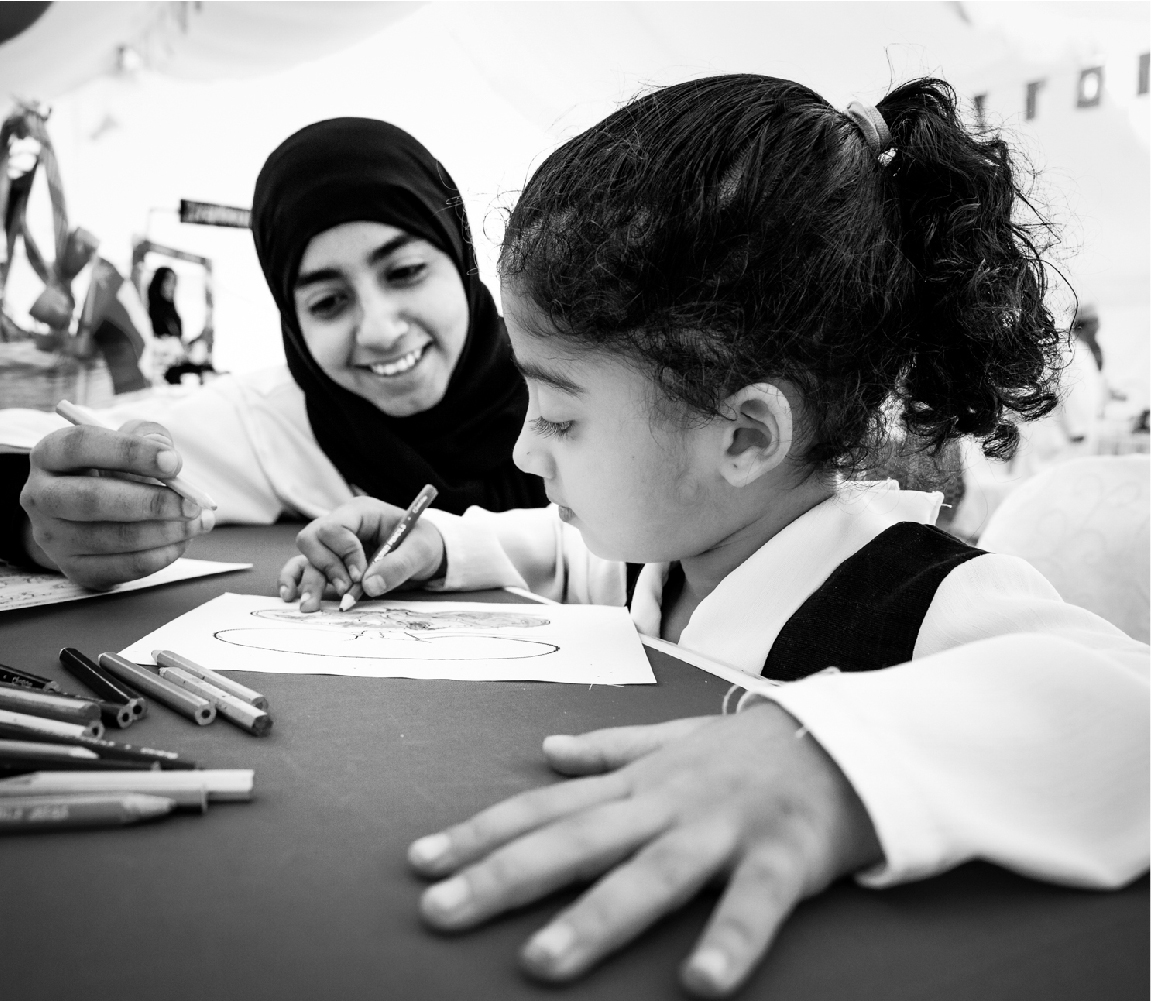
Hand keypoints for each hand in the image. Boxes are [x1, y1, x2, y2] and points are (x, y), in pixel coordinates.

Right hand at [20, 420, 212, 589]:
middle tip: (192, 504)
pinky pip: (124, 566)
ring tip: (197, 522)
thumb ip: (147, 437)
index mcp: (49, 454)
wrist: (88, 518)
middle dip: (151, 502)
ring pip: (113, 538)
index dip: (130, 452)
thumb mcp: (127, 444)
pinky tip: (181, 540)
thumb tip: (166, 452)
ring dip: (165, 531)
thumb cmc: (113, 471)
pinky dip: (161, 554)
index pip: (81, 445)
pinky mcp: (75, 568)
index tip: (173, 462)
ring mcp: (53, 537)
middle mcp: (40, 496)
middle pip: (93, 499)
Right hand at [280, 496, 445, 611]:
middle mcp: (341, 526)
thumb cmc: (424, 544)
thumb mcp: (421, 551)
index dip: (344, 553)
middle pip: (312, 539)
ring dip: (308, 582)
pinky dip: (295, 581)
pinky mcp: (330, 565)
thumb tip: (369, 586)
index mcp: (362, 512)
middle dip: (326, 567)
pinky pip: (302, 569)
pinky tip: (291, 596)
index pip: (335, 526)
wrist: (426, 556)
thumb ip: (398, 565)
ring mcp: (333, 546)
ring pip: (305, 558)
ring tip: (310, 606)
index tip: (361, 575)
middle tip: (347, 590)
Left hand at [408, 703, 881, 996]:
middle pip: (577, 840)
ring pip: (652, 873)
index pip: (547, 807)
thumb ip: (610, 749)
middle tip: (440, 911)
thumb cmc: (750, 749)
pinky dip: (729, 939)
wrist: (844, 736)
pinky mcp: (783, 856)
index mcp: (639, 782)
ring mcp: (723, 828)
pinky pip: (754, 903)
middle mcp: (668, 802)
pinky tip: (699, 982)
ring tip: (543, 960)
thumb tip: (547, 752)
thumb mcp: (674, 740)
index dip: (482, 833)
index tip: (422, 861)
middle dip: (504, 876)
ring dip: (597, 916)